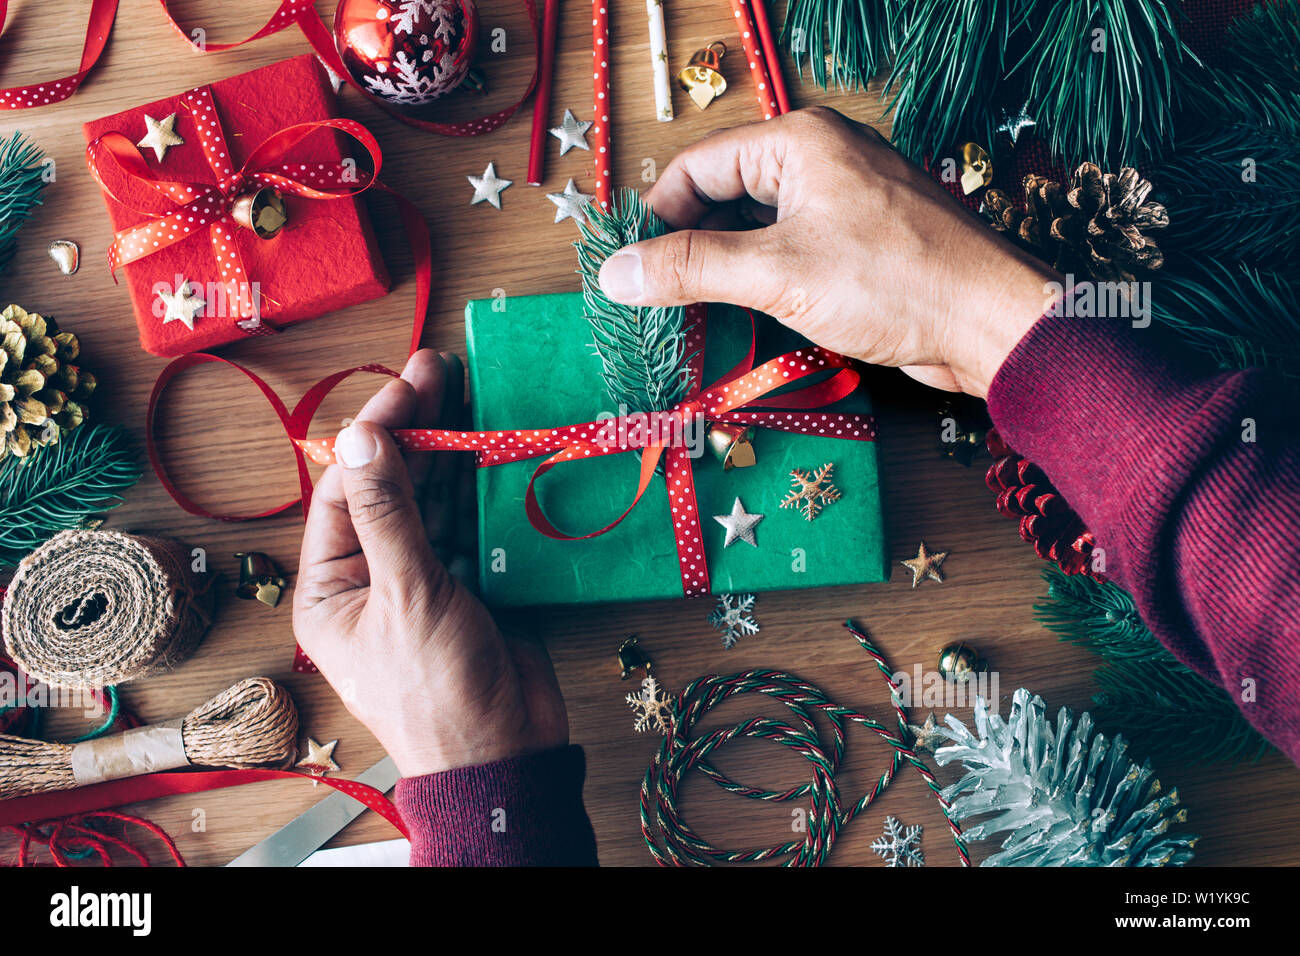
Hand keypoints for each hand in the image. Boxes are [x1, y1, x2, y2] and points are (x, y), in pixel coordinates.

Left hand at [293, 350, 568, 777]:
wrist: (506, 753)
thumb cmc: (437, 690)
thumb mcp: (406, 596)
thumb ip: (387, 514)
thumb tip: (359, 439)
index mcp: (330, 588)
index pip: (344, 493)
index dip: (375, 436)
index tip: (406, 389)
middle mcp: (370, 576)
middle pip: (389, 486)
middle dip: (414, 429)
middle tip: (438, 369)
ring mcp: (423, 578)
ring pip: (432, 499)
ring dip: (449, 447)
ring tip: (464, 388)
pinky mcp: (472, 582)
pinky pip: (470, 522)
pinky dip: (480, 485)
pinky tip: (489, 442)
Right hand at [597, 107, 1059, 396]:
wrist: (990, 323)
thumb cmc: (894, 282)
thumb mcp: (777, 273)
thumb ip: (690, 270)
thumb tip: (616, 273)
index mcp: (799, 142)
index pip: (696, 168)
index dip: (655, 219)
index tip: (626, 268)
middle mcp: (820, 160)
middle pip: (724, 197)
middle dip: (687, 247)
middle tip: (652, 299)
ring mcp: (843, 202)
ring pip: (756, 230)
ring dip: (722, 271)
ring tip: (688, 316)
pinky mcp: (860, 243)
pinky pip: (790, 252)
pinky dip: (760, 281)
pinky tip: (742, 319)